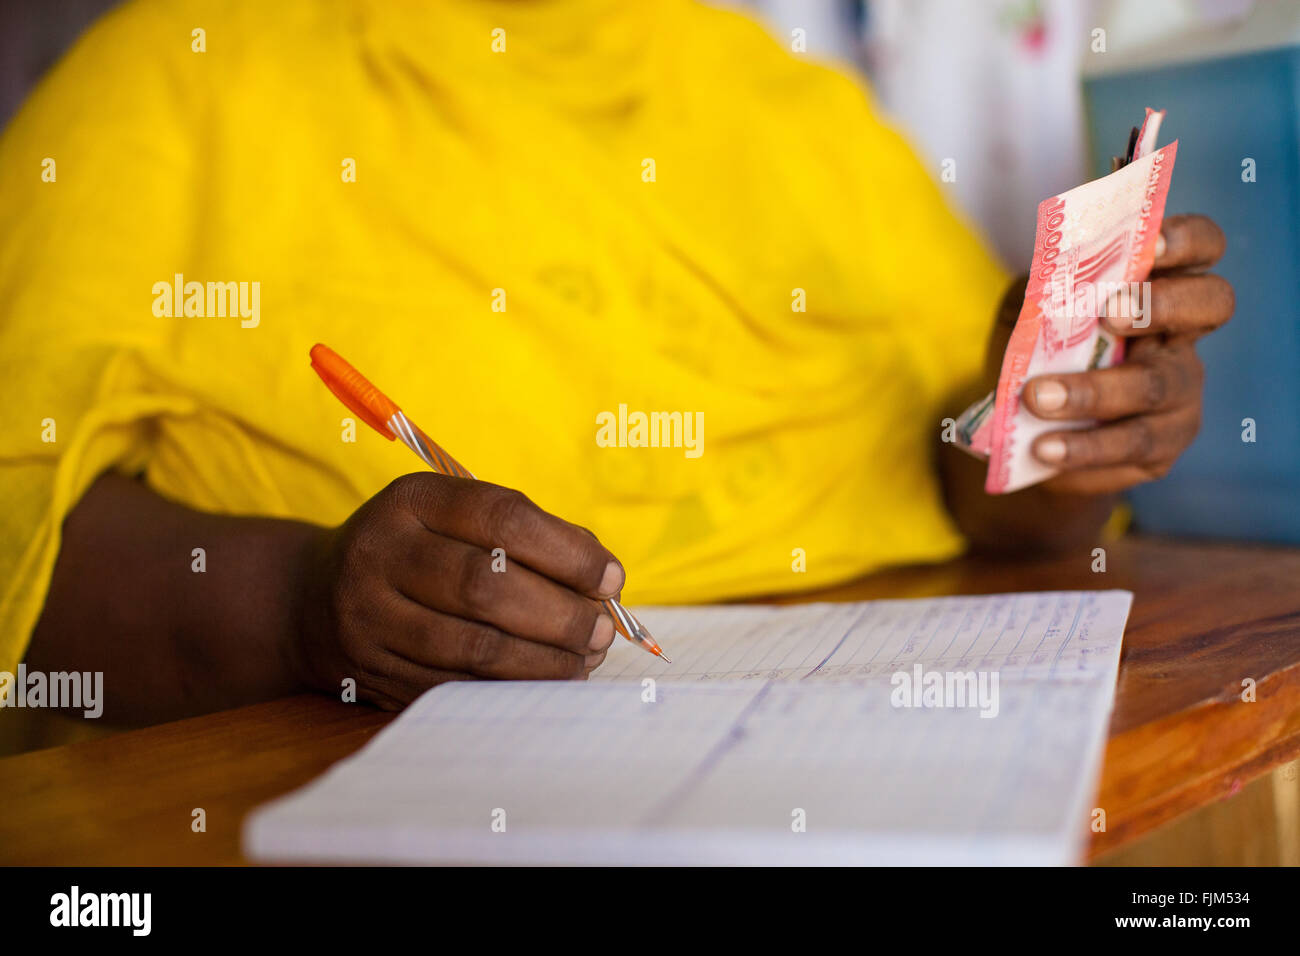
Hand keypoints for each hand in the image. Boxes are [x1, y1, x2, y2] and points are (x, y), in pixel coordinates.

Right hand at [293, 474, 623, 708]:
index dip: (567, 550)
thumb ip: (527, 534)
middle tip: (600, 630)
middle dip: (560, 614)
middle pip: (486, 585)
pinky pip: (455, 686)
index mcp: (411, 501)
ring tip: (583, 660)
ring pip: (473, 646)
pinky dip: (511, 688)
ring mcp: (368, 616)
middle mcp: (381, 552)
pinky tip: (545, 681)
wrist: (310, 600)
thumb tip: (604, 576)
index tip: (612, 578)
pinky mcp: (371, 670)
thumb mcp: (453, 519)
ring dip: (543, 660)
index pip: (501, 517)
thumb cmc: (416, 552)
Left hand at [1020, 214, 1233, 494]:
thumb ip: (1043, 289)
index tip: (1152, 244)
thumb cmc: (1037, 355)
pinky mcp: (1160, 450)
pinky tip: (1044, 448)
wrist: (1024, 435)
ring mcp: (1179, 395)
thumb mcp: (1030, 312)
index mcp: (1156, 289)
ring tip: (1037, 398)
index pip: (1201, 247)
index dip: (1188, 240)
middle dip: (1162, 305)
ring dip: (1094, 390)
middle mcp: (1181, 338)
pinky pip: (1130, 446)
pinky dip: (1082, 447)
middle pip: (1212, 304)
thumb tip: (1046, 279)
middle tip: (1110, 314)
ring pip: (1156, 386)